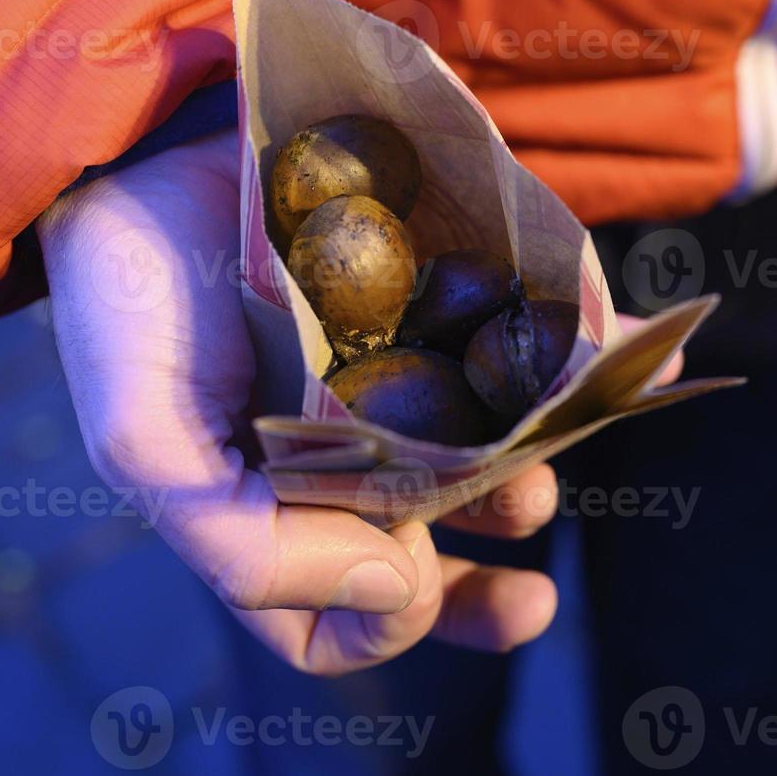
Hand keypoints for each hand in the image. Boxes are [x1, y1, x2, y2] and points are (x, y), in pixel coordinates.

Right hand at [39, 130, 572, 674]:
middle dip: (479, 590)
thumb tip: (389, 582)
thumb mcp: (147, 441)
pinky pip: (517, 344)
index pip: (328, 620)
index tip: (412, 582)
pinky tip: (645, 360)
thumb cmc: (131, 300)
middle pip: (421, 557)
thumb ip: (244, 545)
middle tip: (533, 599)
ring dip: (531, 468)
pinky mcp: (433, 302)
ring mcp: (390, 378)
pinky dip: (583, 356)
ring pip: (479, 456)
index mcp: (267, 505)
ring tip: (553, 458)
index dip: (382, 626)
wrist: (151, 149)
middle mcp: (336, 455)